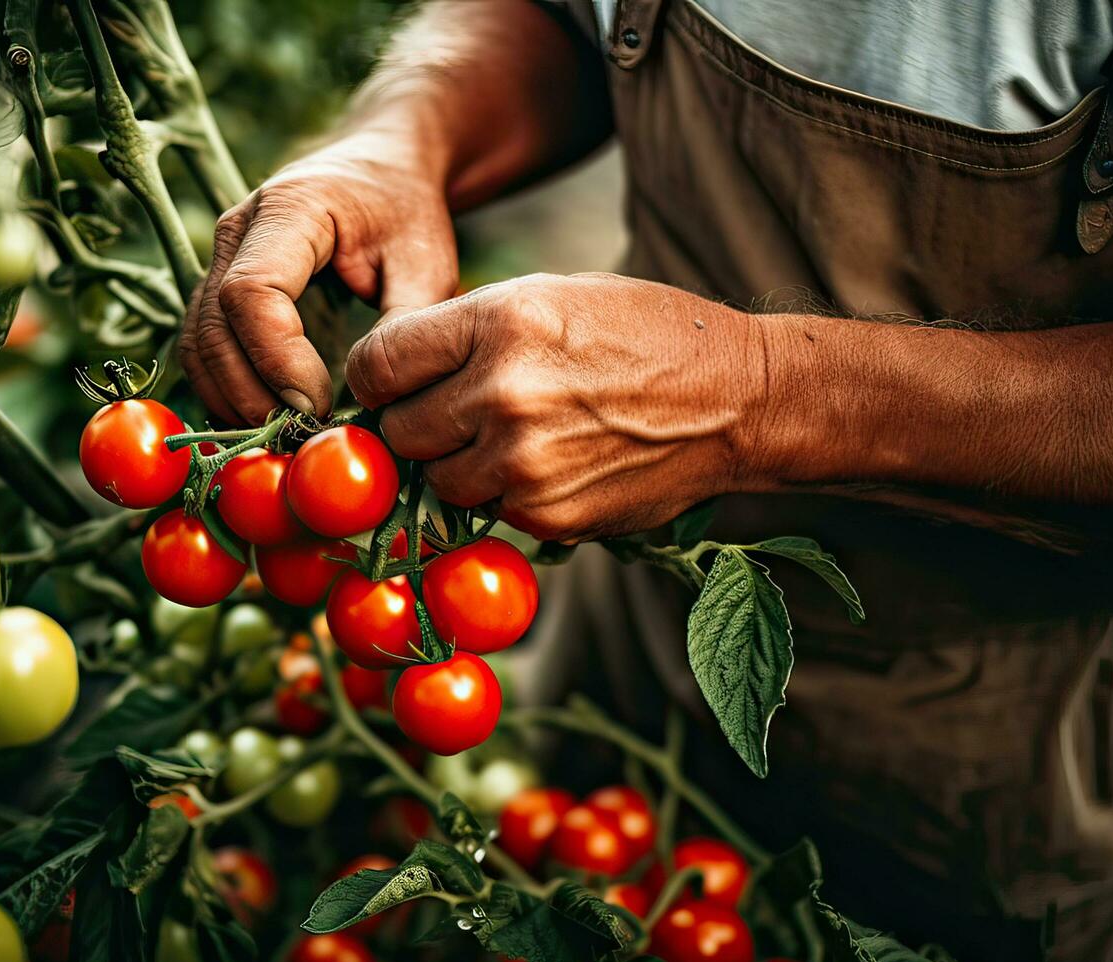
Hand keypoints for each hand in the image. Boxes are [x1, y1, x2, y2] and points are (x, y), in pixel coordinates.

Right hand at [180, 131, 458, 424]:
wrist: (382, 172)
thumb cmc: (405, 212)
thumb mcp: (427, 262)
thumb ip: (406, 323)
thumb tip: (377, 396)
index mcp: (289, 209)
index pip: (251, 293)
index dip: (277, 359)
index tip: (320, 402)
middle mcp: (237, 231)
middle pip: (213, 325)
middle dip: (251, 393)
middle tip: (301, 436)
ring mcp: (220, 259)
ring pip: (198, 343)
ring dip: (233, 399)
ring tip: (287, 435)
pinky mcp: (219, 289)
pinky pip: (205, 347)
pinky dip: (227, 390)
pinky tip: (270, 418)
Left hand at [346, 273, 765, 541]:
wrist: (737, 397)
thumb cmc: (640, 334)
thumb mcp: (548, 296)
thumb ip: (463, 333)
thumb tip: (386, 378)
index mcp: (499, 321)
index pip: (376, 365)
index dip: (377, 379)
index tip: (394, 384)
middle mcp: (502, 392)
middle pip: (398, 431)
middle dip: (417, 424)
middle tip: (457, 413)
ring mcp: (523, 462)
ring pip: (437, 480)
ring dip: (458, 466)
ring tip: (512, 436)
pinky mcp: (546, 515)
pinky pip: (488, 511)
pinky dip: (505, 495)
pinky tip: (553, 463)